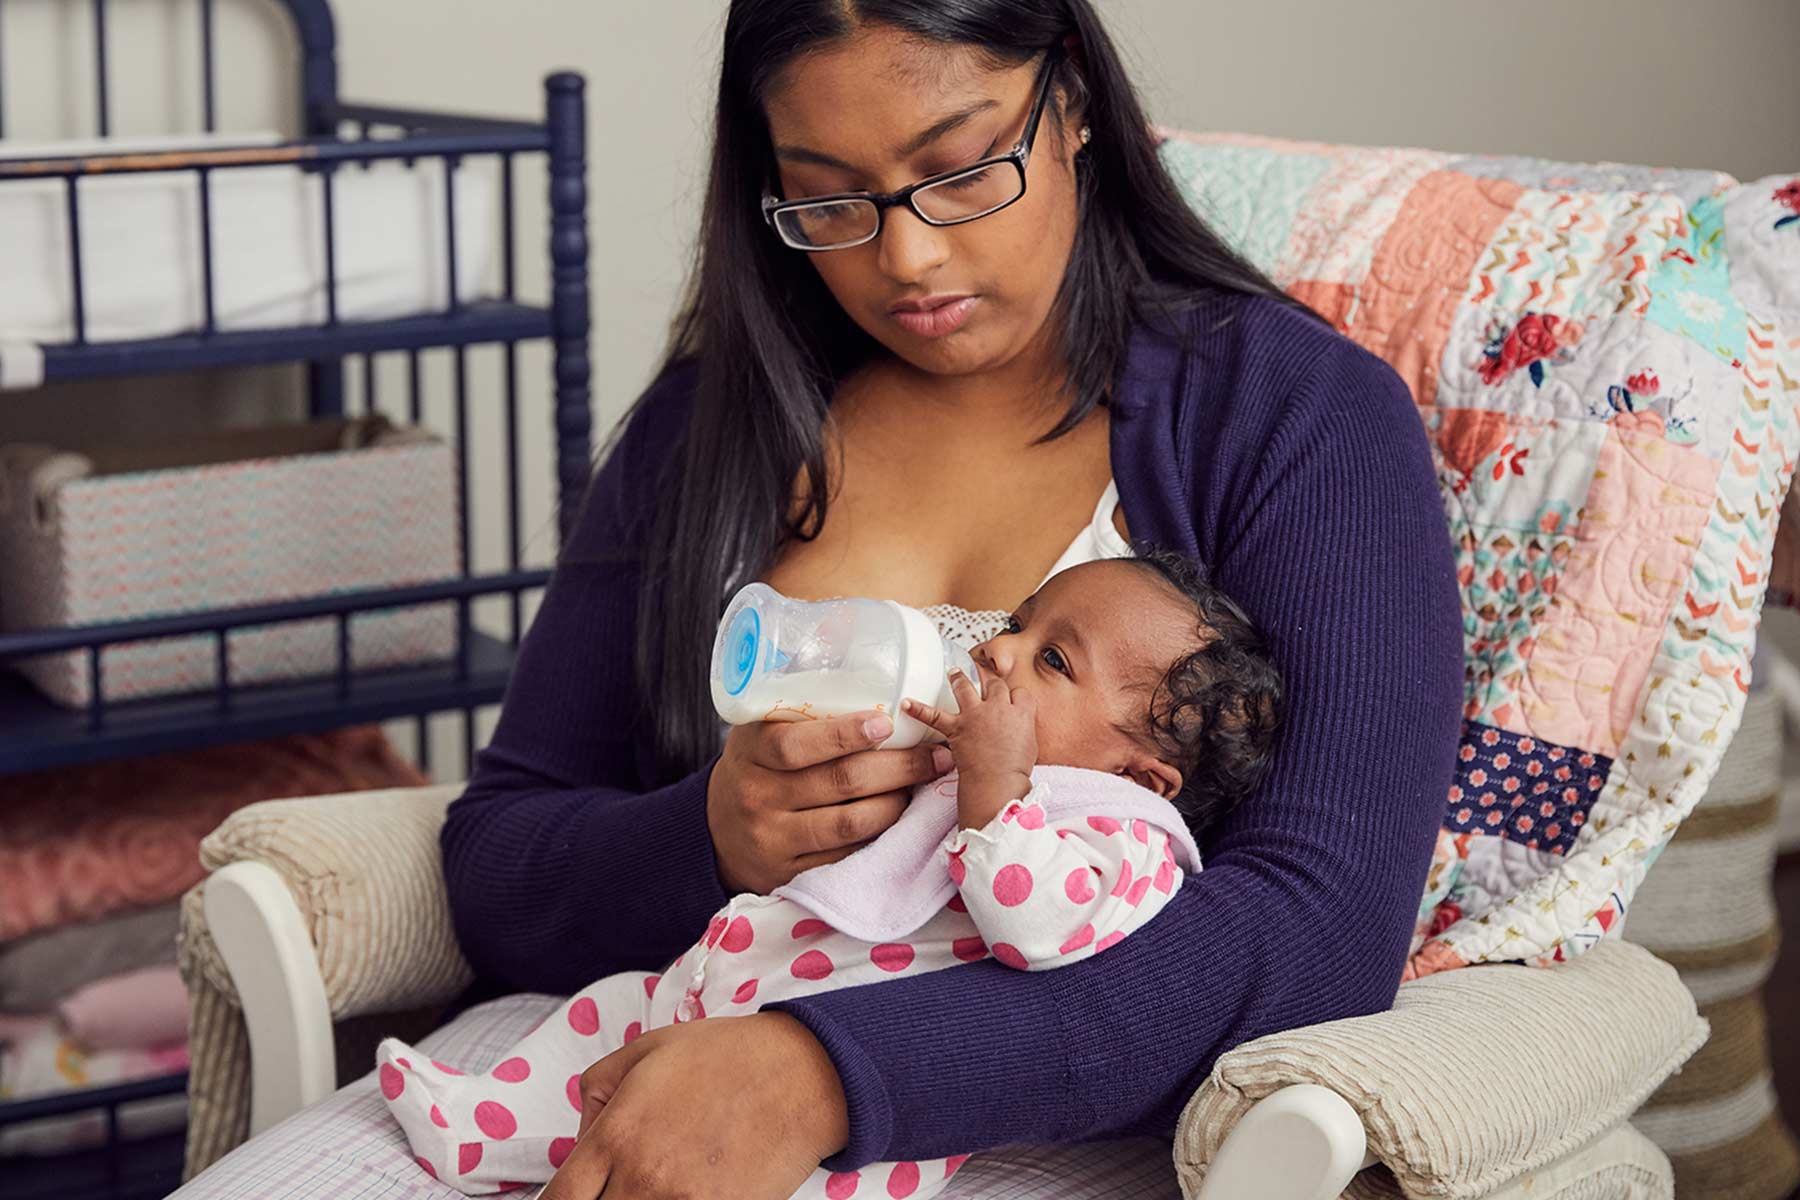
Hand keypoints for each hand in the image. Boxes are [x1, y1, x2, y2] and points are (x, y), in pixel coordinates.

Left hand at [541, 1011, 846, 1199]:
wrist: (799, 1074)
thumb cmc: (723, 1057)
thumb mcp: (644, 1051)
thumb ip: (595, 1094)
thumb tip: (582, 1141)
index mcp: (615, 1136)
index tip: (574, 1197)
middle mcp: (642, 1177)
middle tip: (616, 1186)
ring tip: (658, 1184)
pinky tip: (689, 1189)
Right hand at [707, 712, 952, 894]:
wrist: (717, 831)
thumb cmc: (757, 768)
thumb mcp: (760, 732)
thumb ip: (801, 711)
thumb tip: (880, 682)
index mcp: (750, 750)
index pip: (796, 744)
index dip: (844, 734)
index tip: (886, 723)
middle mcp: (758, 796)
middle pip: (839, 782)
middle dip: (899, 767)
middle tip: (936, 754)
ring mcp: (773, 839)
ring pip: (851, 822)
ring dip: (897, 801)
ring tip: (921, 784)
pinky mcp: (789, 873)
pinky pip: (847, 854)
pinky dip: (880, 833)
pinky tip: (898, 816)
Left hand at [901, 666, 1036, 827]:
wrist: (999, 782)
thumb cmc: (1016, 771)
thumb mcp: (1032, 746)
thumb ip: (1024, 730)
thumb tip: (1018, 730)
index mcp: (1021, 712)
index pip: (1020, 693)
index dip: (1015, 697)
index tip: (1013, 701)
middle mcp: (998, 707)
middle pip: (995, 684)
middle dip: (991, 680)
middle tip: (986, 677)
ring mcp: (975, 715)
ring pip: (965, 687)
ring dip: (959, 678)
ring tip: (953, 672)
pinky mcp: (956, 728)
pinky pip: (933, 715)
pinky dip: (918, 709)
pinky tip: (906, 703)